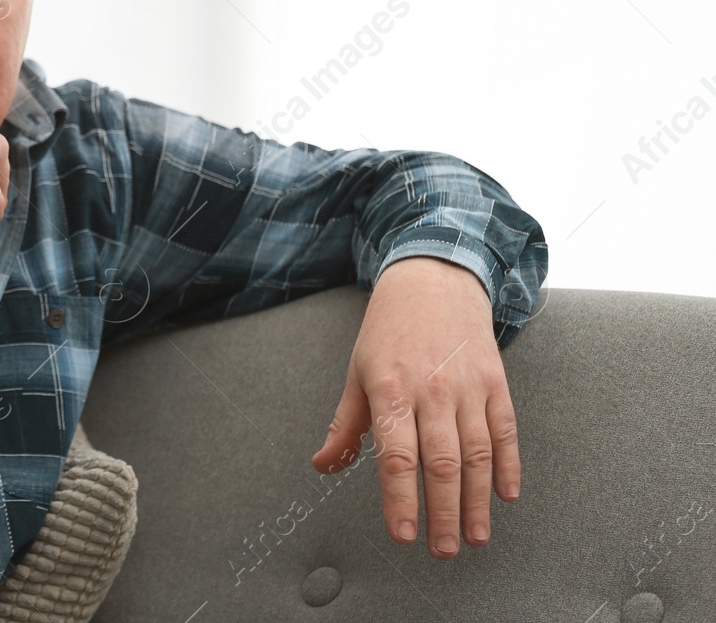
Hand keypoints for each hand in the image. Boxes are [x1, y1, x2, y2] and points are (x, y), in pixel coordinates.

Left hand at [310, 256, 520, 557]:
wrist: (433, 279)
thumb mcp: (358, 372)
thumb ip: (346, 425)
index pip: (397, 457)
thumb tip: (323, 464)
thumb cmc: (389, 330)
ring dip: (478, 501)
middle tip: (445, 550)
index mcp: (390, 390)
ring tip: (476, 536)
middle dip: (443, 513)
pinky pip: (505, 431)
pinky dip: (508, 465)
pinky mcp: (495, 382)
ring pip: (477, 454)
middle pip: (441, 463)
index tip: (402, 536)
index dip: (400, 500)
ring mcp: (467, 387)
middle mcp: (431, 391)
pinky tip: (506, 495)